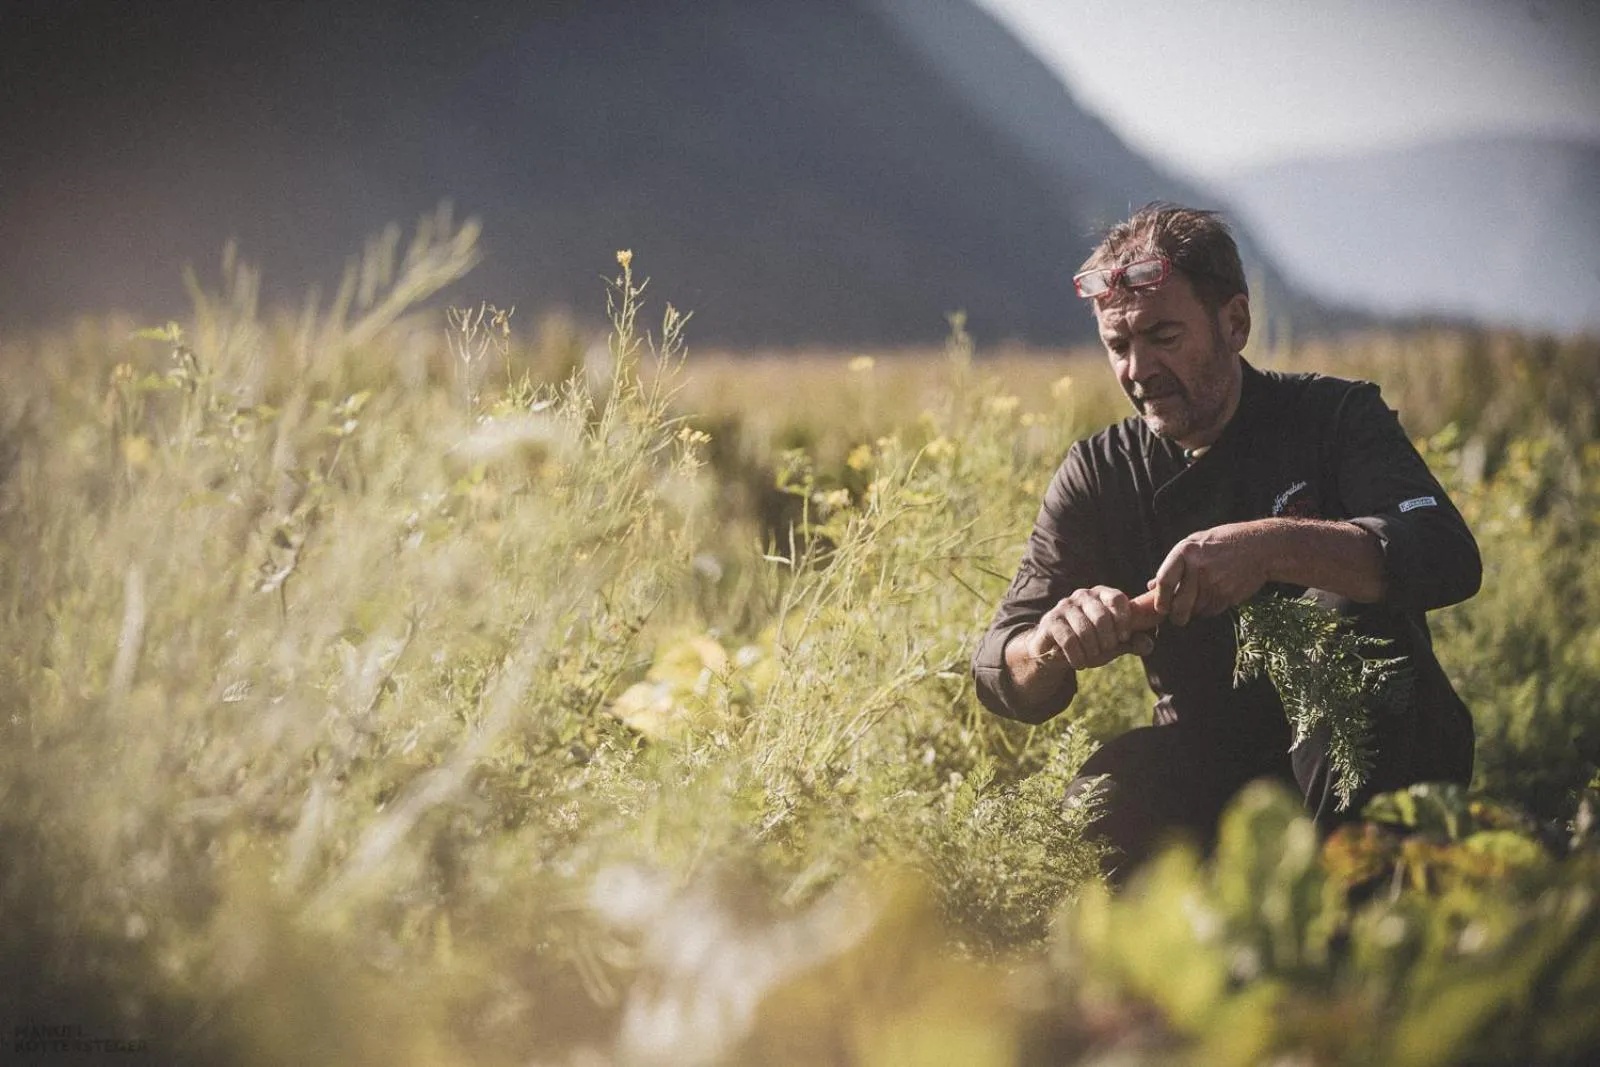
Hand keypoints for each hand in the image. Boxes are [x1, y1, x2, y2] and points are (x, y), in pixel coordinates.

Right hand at [1026, 586, 1157, 669]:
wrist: (1056, 651)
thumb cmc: (1090, 642)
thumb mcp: (1114, 643)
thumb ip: (1132, 642)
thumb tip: (1148, 644)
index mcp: (1102, 594)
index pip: (1117, 599)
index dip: (1124, 620)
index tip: (1124, 637)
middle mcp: (1082, 595)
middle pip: (1102, 616)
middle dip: (1108, 640)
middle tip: (1106, 649)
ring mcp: (1064, 606)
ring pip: (1085, 630)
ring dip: (1092, 651)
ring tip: (1091, 656)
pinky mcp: (1050, 621)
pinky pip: (1069, 640)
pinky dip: (1078, 657)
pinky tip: (1079, 662)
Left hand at [1150, 521, 1272, 625]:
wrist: (1260, 547)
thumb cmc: (1223, 543)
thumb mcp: (1195, 543)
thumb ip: (1174, 564)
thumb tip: (1150, 585)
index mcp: (1185, 551)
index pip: (1164, 581)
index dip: (1160, 599)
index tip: (1160, 608)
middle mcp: (1198, 567)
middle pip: (1179, 604)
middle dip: (1176, 615)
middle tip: (1177, 616)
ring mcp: (1214, 583)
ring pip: (1195, 610)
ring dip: (1194, 611)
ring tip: (1201, 597)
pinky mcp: (1227, 595)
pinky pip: (1211, 611)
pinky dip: (1209, 609)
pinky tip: (1215, 595)